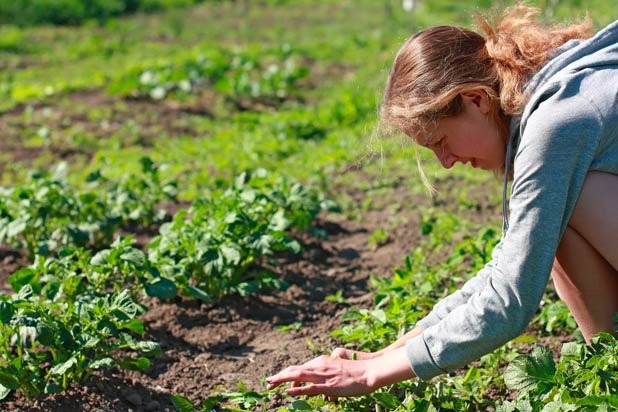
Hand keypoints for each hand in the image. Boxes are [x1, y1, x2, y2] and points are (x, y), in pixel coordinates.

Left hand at [266, 346, 413, 397]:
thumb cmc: (357, 372)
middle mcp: (319, 366)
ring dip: (283, 379)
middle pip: (295, 370)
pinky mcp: (329, 385)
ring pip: (298, 376)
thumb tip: (321, 389)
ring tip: (270, 384)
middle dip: (280, 376)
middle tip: (267, 382)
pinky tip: (288, 391)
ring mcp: (323, 375)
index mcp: (321, 362)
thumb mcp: (338, 369)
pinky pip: (310, 387)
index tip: (276, 379)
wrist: (370, 371)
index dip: (286, 373)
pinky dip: (298, 389)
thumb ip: (327, 375)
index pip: (299, 368)